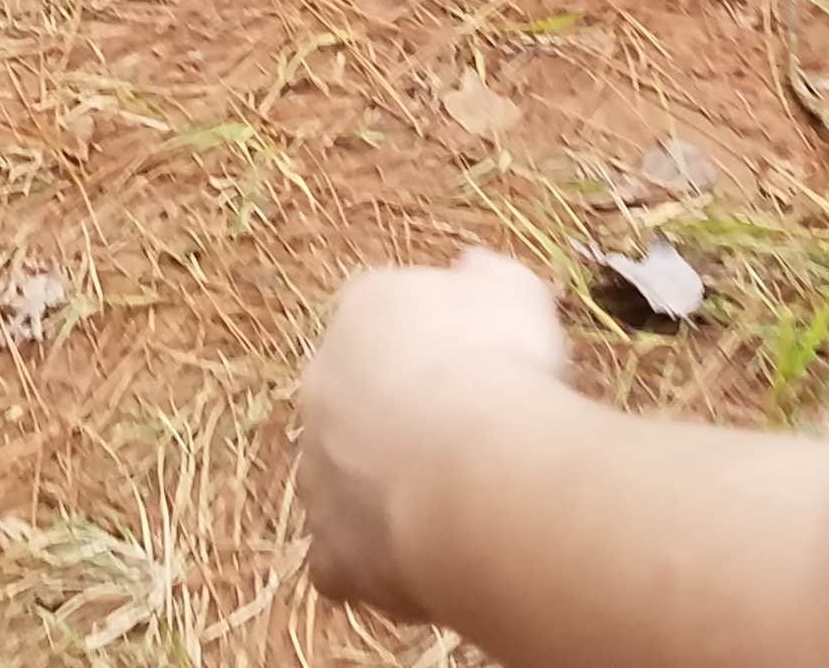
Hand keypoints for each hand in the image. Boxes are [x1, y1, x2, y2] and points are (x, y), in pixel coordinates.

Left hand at [295, 249, 570, 620]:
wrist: (477, 471)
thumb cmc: (502, 365)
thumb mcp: (512, 289)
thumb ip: (484, 275)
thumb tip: (471, 267)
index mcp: (361, 312)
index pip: (382, 315)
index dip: (433, 342)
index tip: (479, 362)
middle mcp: (320, 385)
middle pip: (354, 396)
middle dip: (398, 413)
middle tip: (466, 436)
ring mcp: (316, 472)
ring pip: (344, 477)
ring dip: (384, 487)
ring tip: (456, 502)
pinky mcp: (329, 552)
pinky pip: (344, 559)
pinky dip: (376, 560)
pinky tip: (427, 559)